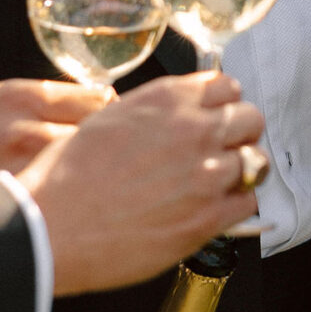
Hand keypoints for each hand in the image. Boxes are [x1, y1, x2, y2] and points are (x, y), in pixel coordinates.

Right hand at [21, 73, 267, 293]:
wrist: (53, 225)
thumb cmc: (67, 178)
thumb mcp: (109, 119)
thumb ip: (155, 113)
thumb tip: (176, 118)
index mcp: (169, 99)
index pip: (227, 86)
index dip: (224, 104)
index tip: (218, 117)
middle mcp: (195, 129)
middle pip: (251, 119)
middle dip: (240, 134)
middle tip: (224, 150)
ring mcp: (207, 173)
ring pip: (256, 161)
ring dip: (241, 171)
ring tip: (220, 183)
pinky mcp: (209, 216)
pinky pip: (247, 202)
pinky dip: (236, 206)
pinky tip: (215, 209)